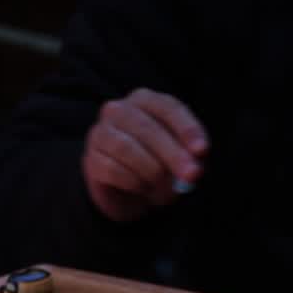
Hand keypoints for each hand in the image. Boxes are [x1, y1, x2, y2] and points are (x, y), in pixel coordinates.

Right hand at [82, 88, 208, 221]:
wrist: (128, 191)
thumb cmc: (158, 164)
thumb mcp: (181, 157)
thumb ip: (190, 157)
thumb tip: (194, 166)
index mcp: (144, 101)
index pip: (168, 108)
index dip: (187, 129)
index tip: (202, 150)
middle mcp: (117, 110)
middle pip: (146, 128)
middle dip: (172, 154)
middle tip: (190, 175)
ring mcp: (100, 133)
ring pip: (126, 149)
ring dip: (151, 171)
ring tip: (161, 185)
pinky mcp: (90, 159)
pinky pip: (113, 170)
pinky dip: (133, 183)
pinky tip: (141, 188)